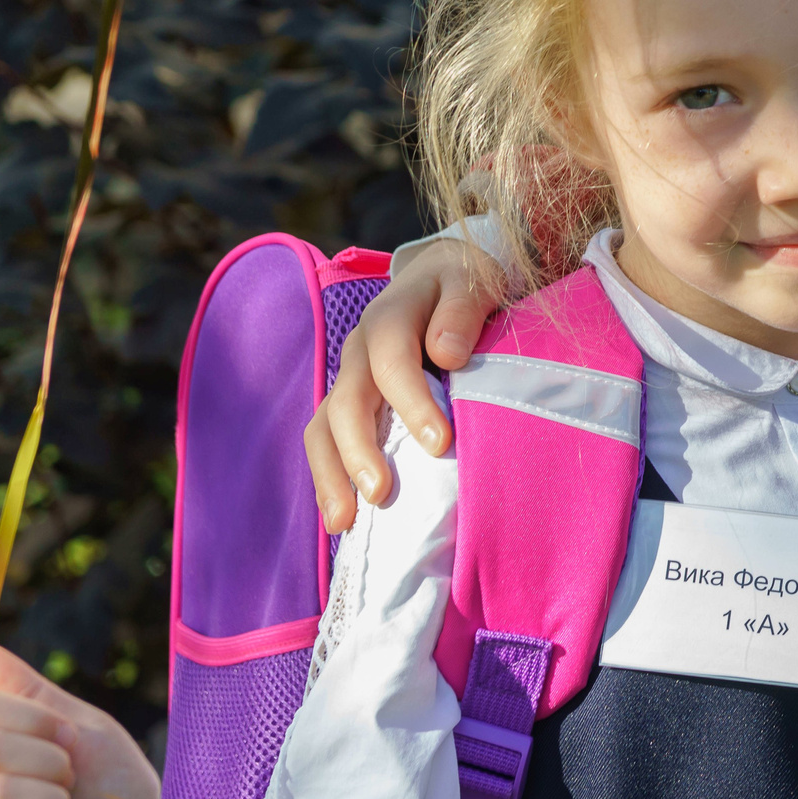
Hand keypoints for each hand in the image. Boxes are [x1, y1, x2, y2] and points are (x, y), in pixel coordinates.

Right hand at [303, 239, 496, 531]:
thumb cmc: (466, 284)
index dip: (411, 401)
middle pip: (347, 401)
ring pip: (324, 428)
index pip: (391, 359)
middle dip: (360, 450)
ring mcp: (350, 379)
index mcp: (390, 316)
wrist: (444, 276)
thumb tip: (447, 353)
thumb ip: (462, 310)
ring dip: (331, 475)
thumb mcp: (473, 282)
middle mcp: (359, 351)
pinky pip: (327, 442)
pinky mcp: (351, 404)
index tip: (440, 443)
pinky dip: (330, 479)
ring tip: (344, 522)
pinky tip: (342, 519)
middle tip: (381, 493)